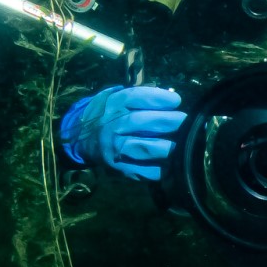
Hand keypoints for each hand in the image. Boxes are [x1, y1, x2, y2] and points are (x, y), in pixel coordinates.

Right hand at [60, 85, 184, 181]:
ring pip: (142, 148)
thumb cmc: (108, 113)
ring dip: (165, 147)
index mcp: (113, 104)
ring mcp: (114, 148)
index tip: (176, 101)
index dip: (158, 98)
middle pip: (139, 122)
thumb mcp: (115, 96)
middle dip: (166, 122)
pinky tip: (173, 164)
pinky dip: (160, 169)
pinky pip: (143, 170)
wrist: (82, 138)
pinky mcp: (119, 167)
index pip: (135, 97)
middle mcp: (111, 126)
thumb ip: (139, 96)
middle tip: (184, 123)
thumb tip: (170, 97)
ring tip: (181, 145)